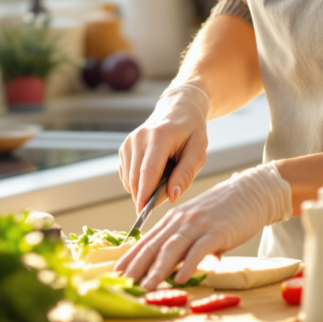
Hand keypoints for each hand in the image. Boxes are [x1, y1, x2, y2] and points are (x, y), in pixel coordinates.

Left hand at [115, 162, 292, 289]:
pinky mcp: (216, 232)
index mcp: (174, 219)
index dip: (130, 257)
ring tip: (145, 287)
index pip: (146, 240)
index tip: (115, 273)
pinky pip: (198, 250)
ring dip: (157, 270)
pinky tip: (180, 279)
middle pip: (153, 245)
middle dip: (136, 266)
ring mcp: (198, 225)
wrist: (250, 192)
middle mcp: (181, 221)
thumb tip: (176, 269)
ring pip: (171, 248)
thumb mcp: (198, 224)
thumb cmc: (224, 211)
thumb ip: (185, 245)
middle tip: (121, 284)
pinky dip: (188, 265)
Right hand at [119, 83, 209, 210]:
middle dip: (145, 196)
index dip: (144, 194)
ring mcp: (129, 141)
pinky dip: (137, 181)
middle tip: (163, 198)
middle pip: (135, 177)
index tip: (143, 213)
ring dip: (143, 188)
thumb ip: (185, 174)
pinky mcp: (124, 147)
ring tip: (164, 176)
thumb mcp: (198, 151)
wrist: (179, 108)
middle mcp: (139, 137)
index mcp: (159, 136)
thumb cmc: (191, 131)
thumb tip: (171, 196)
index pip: (148, 171)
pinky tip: (153, 173)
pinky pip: (126, 174)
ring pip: (129, 178)